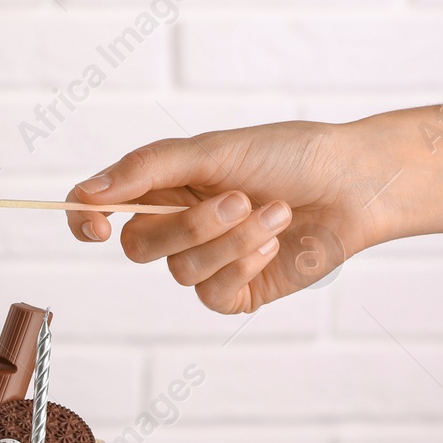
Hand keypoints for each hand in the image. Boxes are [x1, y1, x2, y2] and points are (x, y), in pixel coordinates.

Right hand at [66, 121, 388, 313]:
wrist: (356, 183)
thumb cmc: (289, 155)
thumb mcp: (212, 150)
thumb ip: (147, 169)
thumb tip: (89, 194)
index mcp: (161, 186)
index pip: (98, 209)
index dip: (86, 221)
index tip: (98, 226)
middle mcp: (176, 226)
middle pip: (139, 246)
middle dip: (190, 226)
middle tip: (238, 199)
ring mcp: (204, 262)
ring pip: (180, 271)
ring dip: (231, 242)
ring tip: (276, 214)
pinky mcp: (234, 291)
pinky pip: (212, 293)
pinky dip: (244, 265)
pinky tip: (274, 244)